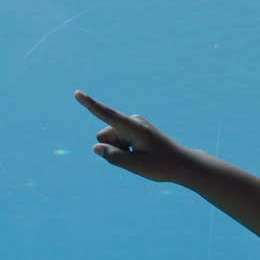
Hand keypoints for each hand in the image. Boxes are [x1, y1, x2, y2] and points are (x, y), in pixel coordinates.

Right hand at [75, 90, 196, 182]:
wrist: (182, 164)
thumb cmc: (162, 166)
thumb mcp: (137, 166)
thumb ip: (114, 157)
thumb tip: (96, 147)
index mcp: (134, 128)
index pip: (107, 115)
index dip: (90, 104)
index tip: (77, 93)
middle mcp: (132, 121)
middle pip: (104, 136)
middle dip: (111, 149)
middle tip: (136, 159)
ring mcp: (134, 124)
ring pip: (110, 140)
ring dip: (119, 151)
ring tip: (141, 157)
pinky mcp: (134, 129)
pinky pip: (118, 141)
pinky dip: (124, 150)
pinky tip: (142, 154)